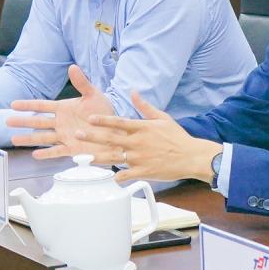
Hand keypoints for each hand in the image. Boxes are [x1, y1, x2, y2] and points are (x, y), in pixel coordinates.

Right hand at [6, 65, 115, 158]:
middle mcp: (61, 123)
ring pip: (42, 137)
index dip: (27, 106)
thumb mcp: (93, 95)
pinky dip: (46, 153)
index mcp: (63, 108)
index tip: (13, 105)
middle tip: (7, 122)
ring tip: (14, 139)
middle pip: (37, 122)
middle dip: (22, 122)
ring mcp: (64, 136)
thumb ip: (82, 83)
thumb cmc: (104, 111)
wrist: (116, 129)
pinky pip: (57, 151)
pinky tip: (35, 154)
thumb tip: (72, 67)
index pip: (41, 106)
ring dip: (29, 138)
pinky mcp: (72, 148)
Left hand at [77, 91, 220, 182]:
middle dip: (92, 137)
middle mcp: (138, 142)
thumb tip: (133, 92)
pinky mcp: (143, 172)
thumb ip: (145, 106)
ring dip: (97, 158)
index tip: (89, 119)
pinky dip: (117, 177)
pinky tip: (110, 177)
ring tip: (84, 158)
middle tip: (77, 135)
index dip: (102, 120)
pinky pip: (126, 175)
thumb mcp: (162, 118)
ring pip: (114, 158)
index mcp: (142, 128)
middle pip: (110, 139)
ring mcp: (139, 158)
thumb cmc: (177, 137)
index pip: (118, 122)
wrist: (191, 156)